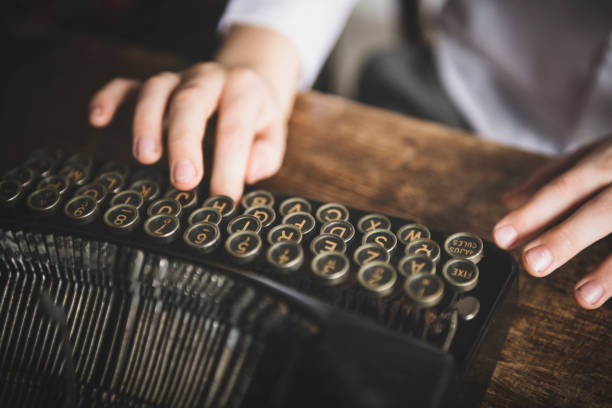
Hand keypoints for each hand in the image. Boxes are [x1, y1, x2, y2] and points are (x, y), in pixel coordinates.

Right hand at [88, 63, 286, 199]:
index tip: (225, 201)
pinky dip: (109, 98)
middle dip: (184, 142)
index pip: (234, 129)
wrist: (245, 79)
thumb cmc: (256, 117)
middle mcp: (207, 79)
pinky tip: (98, 119)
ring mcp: (178, 79)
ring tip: (145, 159)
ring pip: (155, 90)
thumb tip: (248, 171)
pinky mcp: (154, 85)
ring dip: (146, 123)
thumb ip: (266, 153)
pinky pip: (126, 85)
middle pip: (190, 103)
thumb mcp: (274, 133)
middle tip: (184, 181)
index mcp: (243, 91)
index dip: (229, 167)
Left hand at [493, 137, 611, 308]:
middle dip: (567, 236)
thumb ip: (555, 177)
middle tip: (532, 264)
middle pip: (603, 209)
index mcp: (610, 159)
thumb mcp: (598, 153)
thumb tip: (509, 201)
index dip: (534, 211)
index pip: (565, 186)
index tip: (501, 236)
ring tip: (582, 298)